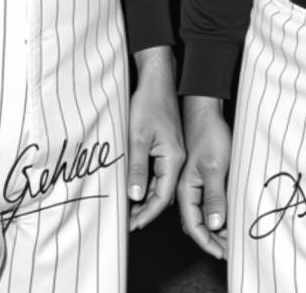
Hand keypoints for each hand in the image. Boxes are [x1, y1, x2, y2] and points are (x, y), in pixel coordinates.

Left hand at [127, 46, 184, 229]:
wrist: (158, 80)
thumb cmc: (149, 103)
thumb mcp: (138, 138)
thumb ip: (137, 168)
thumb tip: (134, 196)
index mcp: (174, 159)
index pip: (162, 197)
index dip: (147, 214)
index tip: (132, 225)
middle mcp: (178, 159)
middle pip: (163, 193)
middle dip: (146, 210)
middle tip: (127, 222)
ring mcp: (174, 153)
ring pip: (160, 183)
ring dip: (145, 197)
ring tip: (128, 209)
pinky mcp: (168, 146)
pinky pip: (159, 171)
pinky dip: (147, 182)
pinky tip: (134, 186)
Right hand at [176, 95, 230, 259]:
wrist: (204, 108)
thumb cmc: (207, 132)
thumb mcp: (214, 166)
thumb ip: (213, 195)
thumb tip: (214, 224)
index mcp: (184, 187)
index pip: (193, 225)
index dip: (207, 243)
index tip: (223, 254)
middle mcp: (184, 187)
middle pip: (194, 222)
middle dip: (211, 239)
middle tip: (230, 249)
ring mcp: (189, 180)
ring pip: (199, 212)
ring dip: (213, 226)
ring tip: (231, 236)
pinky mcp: (197, 173)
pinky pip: (203, 200)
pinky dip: (214, 211)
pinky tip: (227, 212)